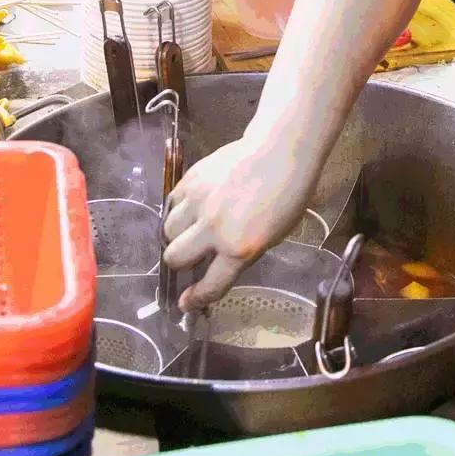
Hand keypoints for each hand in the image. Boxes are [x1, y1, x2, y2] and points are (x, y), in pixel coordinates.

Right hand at [162, 135, 318, 310]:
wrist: (280, 151)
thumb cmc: (286, 197)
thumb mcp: (271, 237)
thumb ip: (240, 253)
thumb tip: (216, 263)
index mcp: (239, 248)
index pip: (210, 284)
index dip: (195, 299)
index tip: (184, 303)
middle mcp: (214, 228)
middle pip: (175, 258)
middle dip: (180, 263)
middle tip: (191, 256)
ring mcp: (199, 202)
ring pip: (168, 230)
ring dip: (176, 235)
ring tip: (191, 228)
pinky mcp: (191, 179)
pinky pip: (172, 202)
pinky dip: (179, 209)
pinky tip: (193, 207)